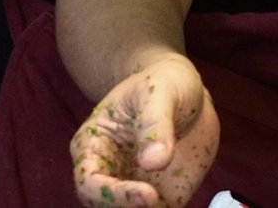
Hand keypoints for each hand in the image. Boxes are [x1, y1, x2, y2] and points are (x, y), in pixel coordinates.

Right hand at [71, 54, 219, 207]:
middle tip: (159, 202)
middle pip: (103, 206)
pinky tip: (176, 203)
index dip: (113, 195)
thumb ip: (155, 123)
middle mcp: (109, 173)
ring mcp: (134, 187)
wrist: (188, 93)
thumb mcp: (159, 92)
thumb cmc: (163, 83)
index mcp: (93, 145)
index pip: (90, 181)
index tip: (150, 195)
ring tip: (168, 202)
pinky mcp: (162, 199)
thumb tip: (153, 162)